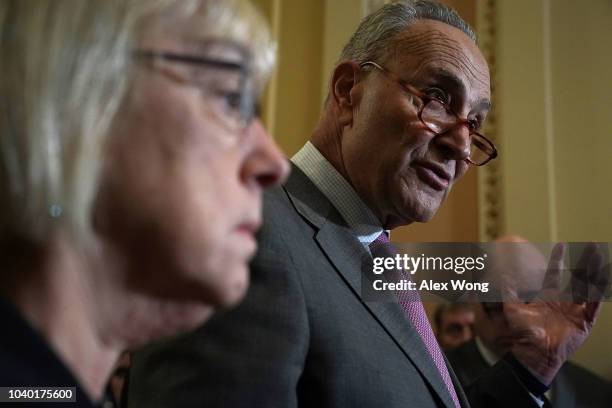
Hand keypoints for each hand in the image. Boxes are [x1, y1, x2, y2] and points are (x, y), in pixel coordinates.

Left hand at [502, 243, 608, 384]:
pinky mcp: (584, 323)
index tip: (561, 245)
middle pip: (577, 277)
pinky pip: (593, 307)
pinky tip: (603, 281)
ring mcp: (575, 311)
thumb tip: (502, 275)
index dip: (558, 260)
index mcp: (548, 296)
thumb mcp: (512, 309)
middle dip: (584, 262)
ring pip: (588, 288)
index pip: (555, 273)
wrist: (533, 352)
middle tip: (590, 246)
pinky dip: (598, 295)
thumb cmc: (522, 332)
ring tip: (599, 257)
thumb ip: (508, 292)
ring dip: (594, 273)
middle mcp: (564, 301)